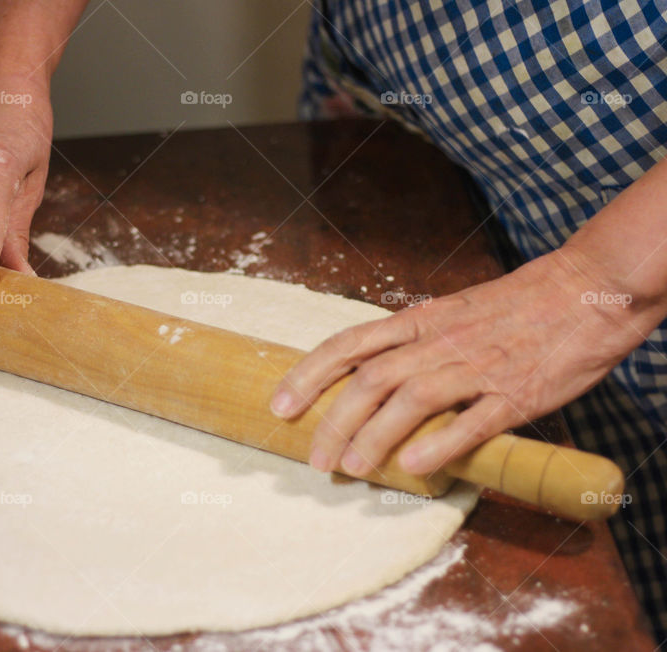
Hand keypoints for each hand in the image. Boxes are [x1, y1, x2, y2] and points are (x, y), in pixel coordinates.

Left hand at [270, 250, 651, 475]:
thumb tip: (368, 380)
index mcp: (419, 321)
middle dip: (334, 420)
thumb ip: (412, 343)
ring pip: (412, 400)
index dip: (308, 375)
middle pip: (371, 379)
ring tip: (351, 468)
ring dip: (375, 436)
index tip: (279, 405)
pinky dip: (441, 443)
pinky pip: (474, 420)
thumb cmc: (514, 305)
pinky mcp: (516, 392)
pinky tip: (414, 466)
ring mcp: (476, 366)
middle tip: (314, 458)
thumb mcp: (450, 312)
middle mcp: (438, 342)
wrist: (585, 290)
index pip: (349, 344)